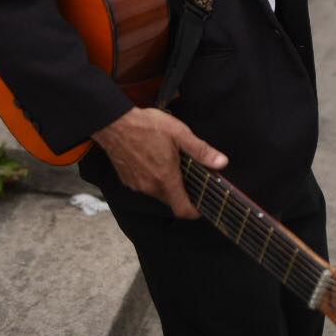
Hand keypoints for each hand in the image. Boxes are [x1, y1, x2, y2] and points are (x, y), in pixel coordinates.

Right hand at [93, 108, 227, 218]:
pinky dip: (152, 179)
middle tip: (189, 175)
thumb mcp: (179, 134)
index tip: (202, 205)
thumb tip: (222, 163)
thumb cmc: (147, 126)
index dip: (195, 212)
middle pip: (171, 200)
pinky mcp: (127, 180)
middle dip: (182, 192)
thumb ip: (201, 150)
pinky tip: (153, 160)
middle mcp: (151, 187)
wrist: (114, 123)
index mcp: (166, 179)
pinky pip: (145, 186)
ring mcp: (137, 185)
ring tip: (170, 163)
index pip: (182, 210)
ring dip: (166, 184)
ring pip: (157, 192)